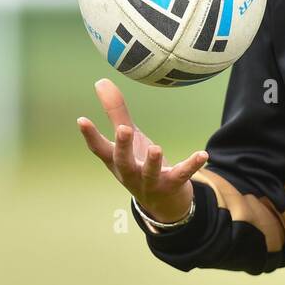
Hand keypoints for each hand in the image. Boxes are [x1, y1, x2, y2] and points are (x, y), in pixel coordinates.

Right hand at [76, 78, 207, 223]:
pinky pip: (182, 175)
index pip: (100, 149)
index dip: (90, 135)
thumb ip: (116, 113)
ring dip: (152, 162)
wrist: (163, 202)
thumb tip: (100, 82)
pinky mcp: (172, 185)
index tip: (82, 120)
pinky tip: (202, 155)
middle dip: (122, 147)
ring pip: (150, 173)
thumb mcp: (128, 140)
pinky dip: (191, 165)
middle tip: (123, 129)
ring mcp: (150, 182)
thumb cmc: (140, 164)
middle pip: (123, 162)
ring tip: (156, 148)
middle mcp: (131, 174)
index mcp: (117, 162)